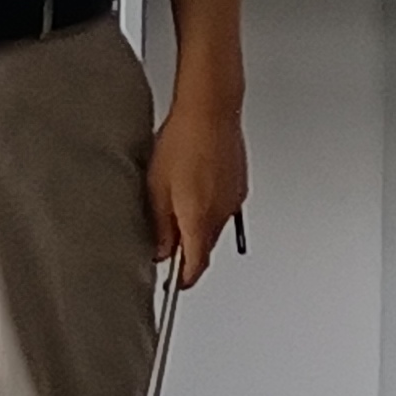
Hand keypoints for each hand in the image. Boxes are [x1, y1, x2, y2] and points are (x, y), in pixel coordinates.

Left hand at [146, 87, 247, 289]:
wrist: (210, 110)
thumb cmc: (182, 141)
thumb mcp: (156, 188)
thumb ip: (159, 226)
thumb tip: (160, 249)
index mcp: (199, 219)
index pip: (195, 265)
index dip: (182, 280)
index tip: (173, 284)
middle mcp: (222, 213)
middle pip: (206, 248)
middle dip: (188, 249)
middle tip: (166, 238)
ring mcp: (234, 198)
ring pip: (215, 228)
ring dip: (198, 226)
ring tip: (177, 202)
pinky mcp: (239, 185)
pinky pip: (224, 207)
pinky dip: (210, 207)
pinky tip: (194, 186)